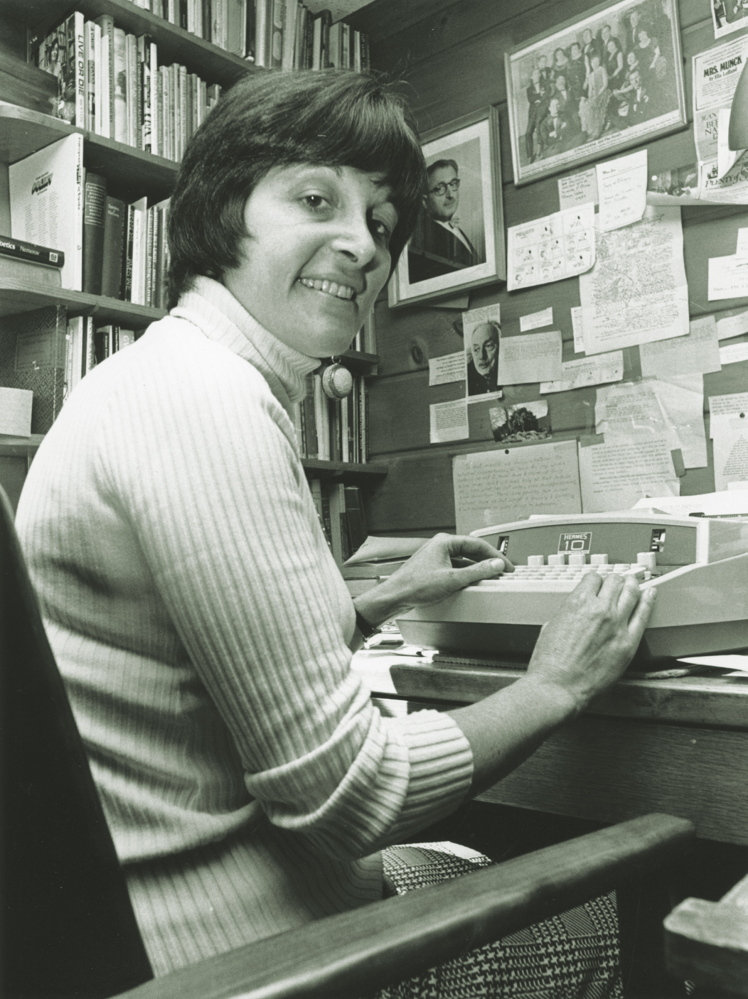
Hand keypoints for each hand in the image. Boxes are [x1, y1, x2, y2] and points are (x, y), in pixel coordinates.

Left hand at [353, 532, 513, 626]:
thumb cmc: (414, 585)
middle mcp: (440, 547)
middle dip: (487, 562)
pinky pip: (456, 569)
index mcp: (444, 542)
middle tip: (502, 571)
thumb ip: (477, 572)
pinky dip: (467, 576)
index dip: (494, 556)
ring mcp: (436, 558)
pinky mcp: (434, 570)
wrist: (395, 597)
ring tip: (490, 578)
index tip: (506, 565)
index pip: (477, 544)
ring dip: (477, 570)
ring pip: (464, 561)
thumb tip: (495, 565)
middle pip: (471, 551)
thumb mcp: (453, 579)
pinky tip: (472, 584)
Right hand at [525, 572, 655, 712]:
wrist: (558, 686)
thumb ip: (568, 613)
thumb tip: (575, 611)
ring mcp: (617, 624)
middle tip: (616, 583)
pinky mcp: (628, 643)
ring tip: (633, 583)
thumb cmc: (550, 662)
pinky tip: (650, 595)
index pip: (593, 578)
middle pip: (614, 581)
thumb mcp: (551, 626)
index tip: (598, 585)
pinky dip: (648, 601)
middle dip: (614, 581)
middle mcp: (599, 608)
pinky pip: (643, 615)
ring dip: (632, 585)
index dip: (595, 581)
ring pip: (631, 592)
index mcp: (577, 602)